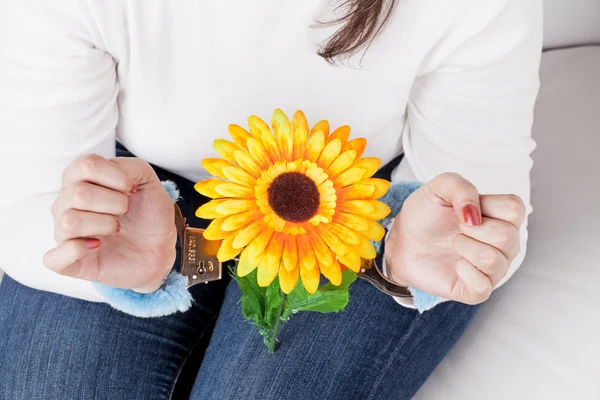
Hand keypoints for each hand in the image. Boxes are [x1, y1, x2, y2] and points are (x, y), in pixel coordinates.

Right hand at [43, 154, 176, 292]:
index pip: (85, 165)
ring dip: (104, 224)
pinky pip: (54, 258)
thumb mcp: (146, 181)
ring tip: (116, 228)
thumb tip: (107, 175)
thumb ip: (129, 167)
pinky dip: (77, 250)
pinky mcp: (69, 264)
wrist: (160, 246)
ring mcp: (64, 234)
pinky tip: (97, 246)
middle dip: (114, 202)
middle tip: (125, 211)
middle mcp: (65, 205)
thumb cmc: (147, 212)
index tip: (132, 189)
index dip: (115, 176)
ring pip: (68, 221)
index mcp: (79, 180)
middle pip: (78, 193)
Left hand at [385, 173, 524, 304]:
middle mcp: (504, 245)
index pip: (515, 209)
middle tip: (456, 228)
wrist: (402, 240)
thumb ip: (460, 187)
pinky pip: (482, 288)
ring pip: (495, 261)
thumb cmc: (425, 214)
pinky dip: (464, 272)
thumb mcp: (438, 188)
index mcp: (501, 217)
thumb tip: (474, 215)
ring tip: (453, 244)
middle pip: (507, 236)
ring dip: (465, 248)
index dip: (487, 206)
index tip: (464, 210)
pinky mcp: (476, 291)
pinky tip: (454, 264)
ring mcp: (492, 269)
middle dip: (473, 229)